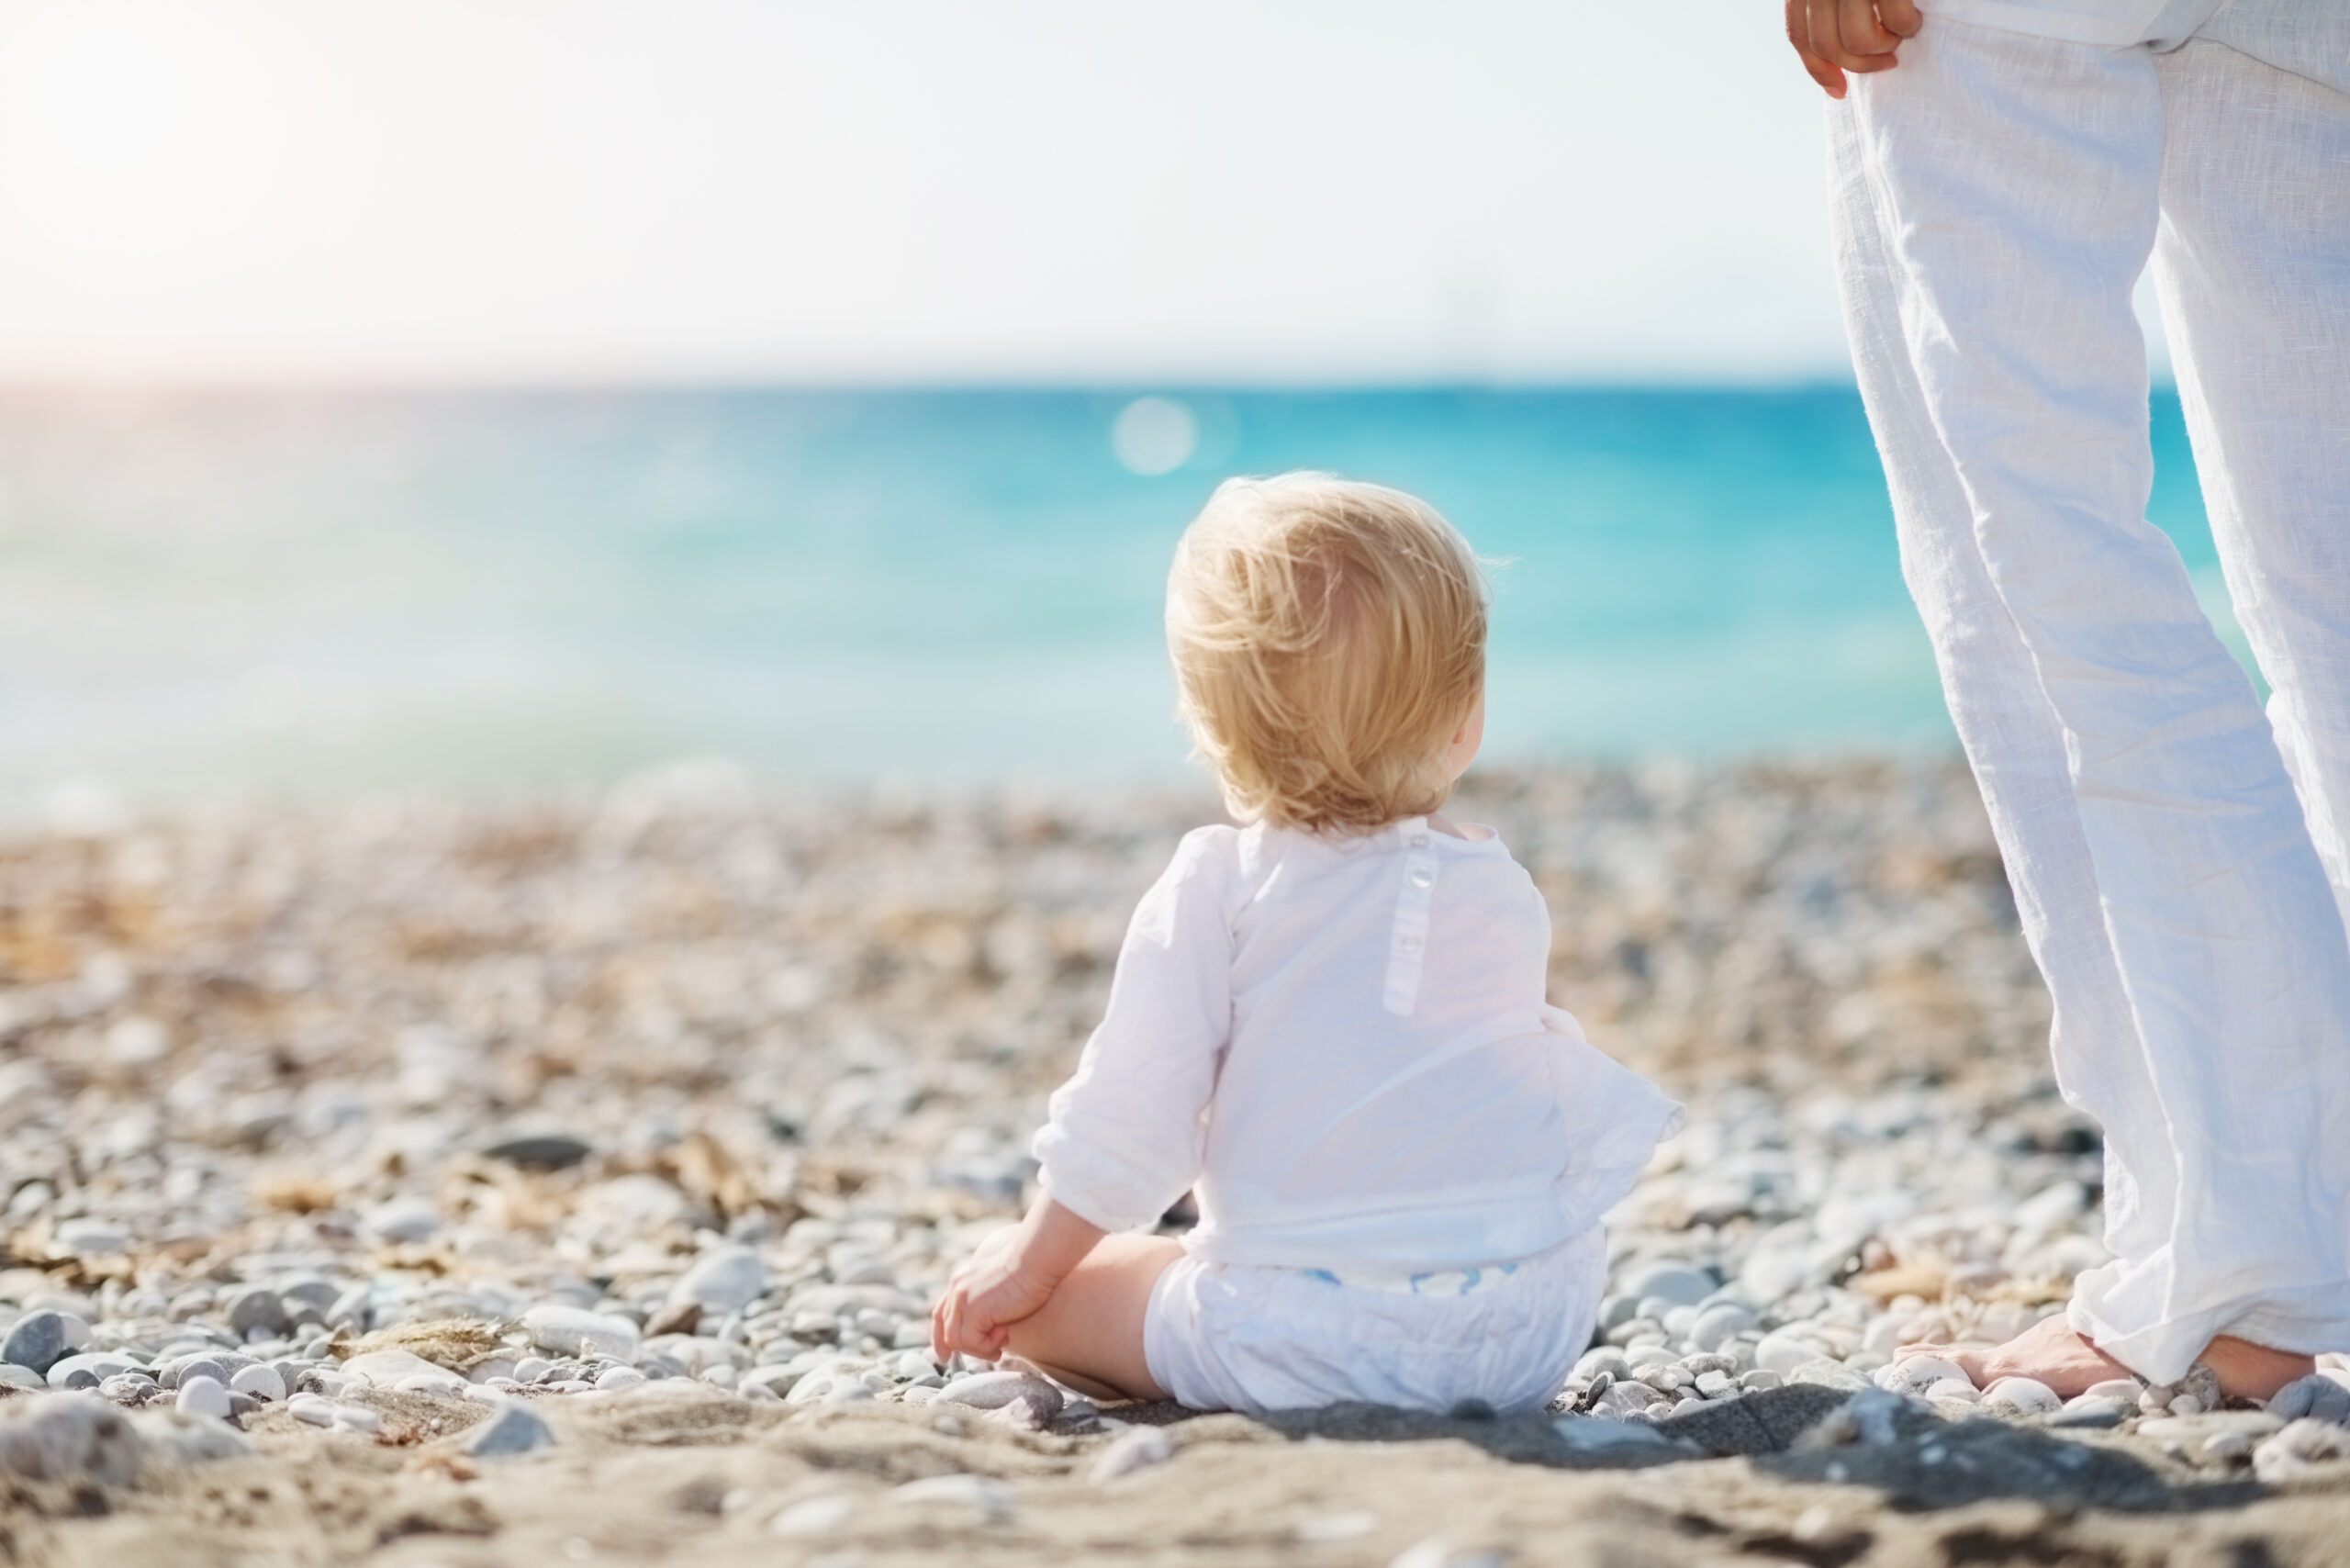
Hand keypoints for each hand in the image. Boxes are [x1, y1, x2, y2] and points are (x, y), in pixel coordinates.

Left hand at [930, 1222, 1061, 1362]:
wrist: (1036, 1259)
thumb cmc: (1029, 1271)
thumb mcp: (1000, 1286)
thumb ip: (986, 1301)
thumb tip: (989, 1326)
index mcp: (960, 1281)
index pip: (940, 1314)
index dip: (940, 1337)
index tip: (945, 1357)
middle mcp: (956, 1288)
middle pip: (946, 1331)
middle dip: (968, 1349)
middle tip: (996, 1353)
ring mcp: (962, 1298)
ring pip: (956, 1340)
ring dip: (981, 1348)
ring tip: (1004, 1339)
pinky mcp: (975, 1309)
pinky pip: (972, 1341)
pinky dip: (989, 1345)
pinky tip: (1006, 1333)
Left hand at [1785, 0, 1922, 98]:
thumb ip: (1829, 9)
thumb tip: (1835, 68)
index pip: (1798, 35)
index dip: (1818, 68)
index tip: (1839, 90)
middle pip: (1827, 46)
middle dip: (1860, 63)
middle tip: (1889, 59)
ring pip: (1857, 41)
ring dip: (1885, 45)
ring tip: (1900, 32)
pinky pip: (1896, 20)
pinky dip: (1908, 25)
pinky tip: (1914, 17)